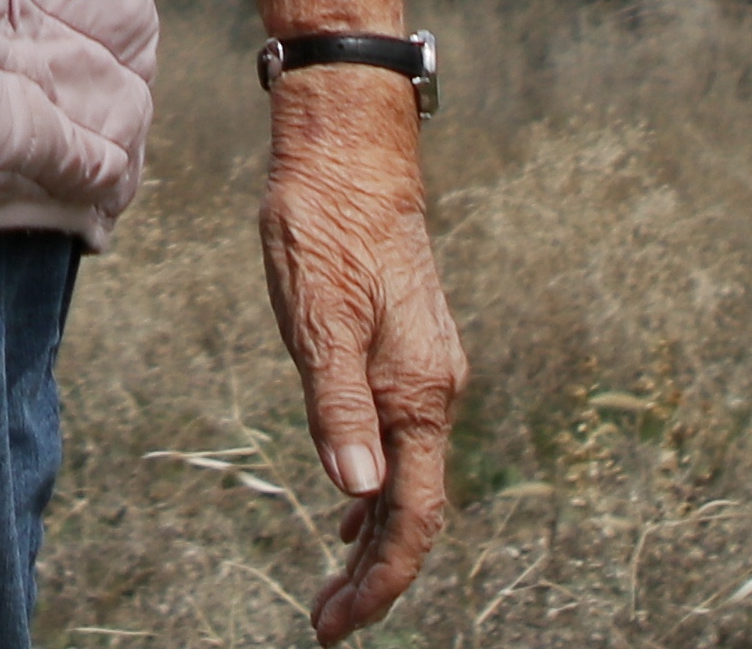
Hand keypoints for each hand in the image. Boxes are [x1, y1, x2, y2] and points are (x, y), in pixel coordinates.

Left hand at [259, 67, 462, 635]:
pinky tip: (354, 508)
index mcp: (416, 390)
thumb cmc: (324, 226)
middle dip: (378, 575)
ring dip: (377, 538)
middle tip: (327, 622)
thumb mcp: (316, 316)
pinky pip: (406, 440)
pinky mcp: (410, 349)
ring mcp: (426, 367)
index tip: (340, 624)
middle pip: (417, 507)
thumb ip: (338, 406)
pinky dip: (381, 489)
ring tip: (335, 586)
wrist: (350, 150)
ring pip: (412, 476)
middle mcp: (434, 387)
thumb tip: (357, 494)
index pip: (411, 513)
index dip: (381, 579)